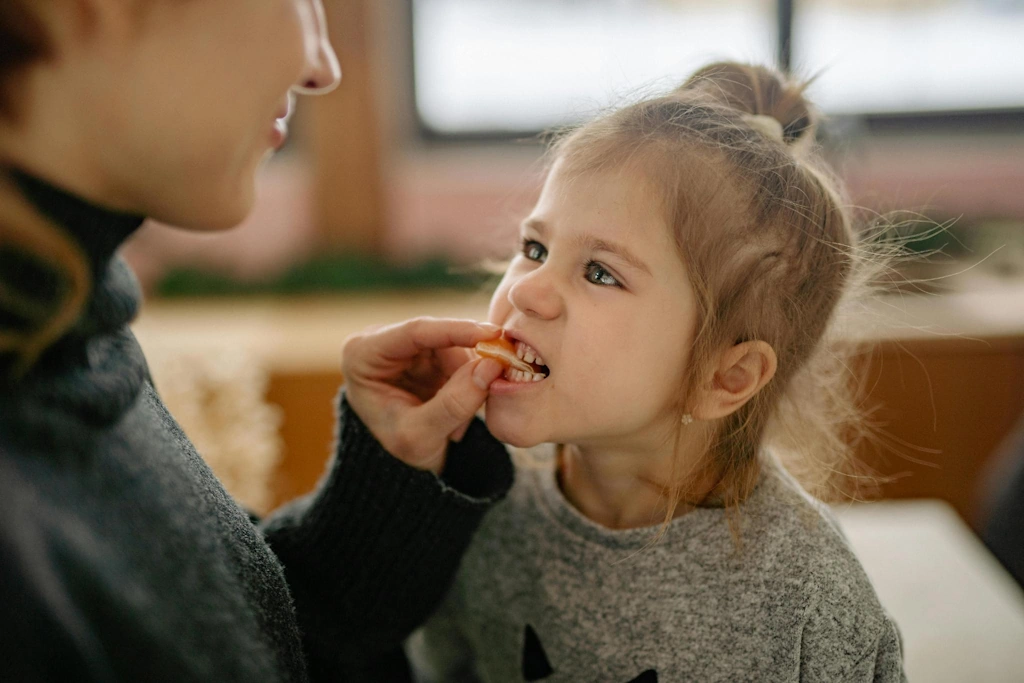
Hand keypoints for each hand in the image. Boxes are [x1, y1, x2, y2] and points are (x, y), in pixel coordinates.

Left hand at [341, 317, 504, 473]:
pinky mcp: (426, 353)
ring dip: (468, 381)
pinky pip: (460, 356)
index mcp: (362, 355)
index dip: (456, 330)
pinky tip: (460, 415)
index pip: (414, 332)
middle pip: (438, 339)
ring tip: (458, 425)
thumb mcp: (421, 437)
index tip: (492, 335)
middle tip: (490, 392)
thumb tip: (490, 366)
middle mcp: (381, 341)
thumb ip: (453, 404)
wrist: (401, 466)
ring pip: (454, 347)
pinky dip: (469, 383)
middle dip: (467, 366)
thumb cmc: (399, 452)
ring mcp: (405, 346)